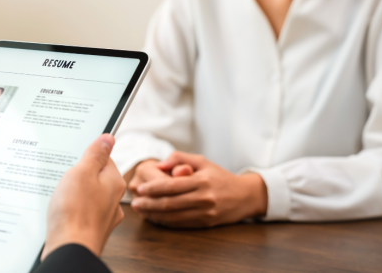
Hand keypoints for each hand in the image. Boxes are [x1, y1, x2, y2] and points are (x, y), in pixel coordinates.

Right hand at [43, 134, 125, 259]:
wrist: (69, 251)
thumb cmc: (75, 213)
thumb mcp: (82, 172)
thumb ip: (95, 154)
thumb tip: (108, 138)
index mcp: (115, 182)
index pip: (104, 158)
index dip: (87, 157)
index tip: (74, 159)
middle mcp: (113, 200)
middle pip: (95, 177)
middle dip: (78, 177)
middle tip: (64, 181)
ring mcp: (103, 216)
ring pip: (87, 196)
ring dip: (73, 195)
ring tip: (60, 199)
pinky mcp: (90, 229)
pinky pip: (81, 212)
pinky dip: (71, 211)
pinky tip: (60, 214)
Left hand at [130, 151, 267, 227]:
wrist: (245, 196)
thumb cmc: (220, 176)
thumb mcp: (202, 161)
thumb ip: (180, 158)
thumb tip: (160, 164)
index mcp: (201, 181)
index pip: (172, 186)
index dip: (154, 188)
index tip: (141, 188)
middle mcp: (203, 198)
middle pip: (170, 203)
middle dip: (149, 204)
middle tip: (136, 203)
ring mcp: (205, 213)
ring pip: (173, 216)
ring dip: (155, 215)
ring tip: (142, 211)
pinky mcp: (205, 223)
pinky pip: (181, 224)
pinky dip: (166, 221)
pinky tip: (156, 217)